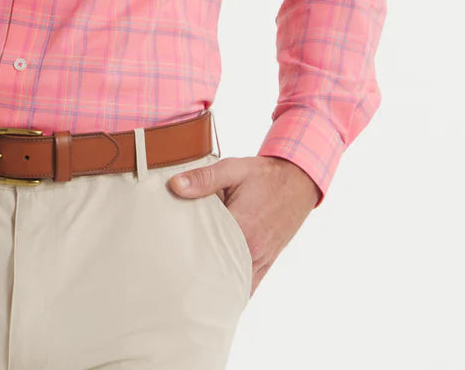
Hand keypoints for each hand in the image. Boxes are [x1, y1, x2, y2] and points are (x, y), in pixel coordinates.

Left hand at [167, 155, 320, 296]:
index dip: (186, 254)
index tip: (166, 259)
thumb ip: (204, 178)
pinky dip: (233, 291)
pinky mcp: (266, 262)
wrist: (298, 182)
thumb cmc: (264, 175)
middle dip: (196, 274)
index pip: (207, 248)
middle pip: (217, 269)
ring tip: (189, 288)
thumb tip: (175, 186)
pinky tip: (216, 296)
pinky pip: (249, 285)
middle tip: (172, 277)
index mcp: (242, 225)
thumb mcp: (233, 168)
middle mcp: (252, 247)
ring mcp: (260, 258)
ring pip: (233, 283)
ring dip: (214, 285)